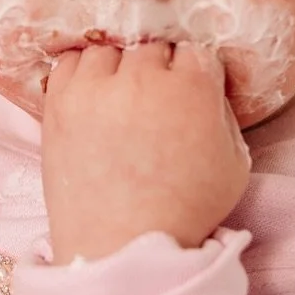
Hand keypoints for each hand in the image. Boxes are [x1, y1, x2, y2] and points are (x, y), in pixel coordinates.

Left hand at [41, 42, 250, 262]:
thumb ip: (224, 114)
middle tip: (152, 107)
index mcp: (192, 87)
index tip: (185, 96)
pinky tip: (91, 98)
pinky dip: (81, 75)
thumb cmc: (184, 212)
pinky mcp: (59, 101)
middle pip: (151, 48)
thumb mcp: (235, 164)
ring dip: (116, 70)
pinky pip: (69, 63)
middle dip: (156, 72)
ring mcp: (96, 87)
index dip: (191, 75)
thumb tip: (206, 90)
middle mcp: (142, 77)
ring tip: (119, 102)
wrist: (121, 245)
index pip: (194, 51)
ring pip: (109, 50)